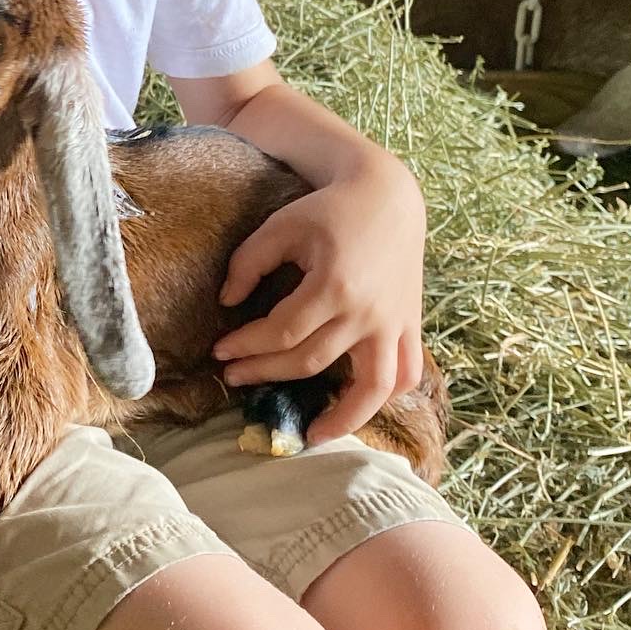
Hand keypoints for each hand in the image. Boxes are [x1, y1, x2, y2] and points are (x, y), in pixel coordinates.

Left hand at [212, 153, 426, 443]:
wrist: (387, 195)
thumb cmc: (328, 209)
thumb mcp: (280, 226)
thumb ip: (248, 263)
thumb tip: (227, 303)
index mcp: (334, 286)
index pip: (282, 334)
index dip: (246, 346)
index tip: (220, 350)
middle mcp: (367, 313)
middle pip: (310, 361)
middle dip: (265, 373)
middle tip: (233, 377)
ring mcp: (394, 323)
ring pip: (373, 388)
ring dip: (343, 417)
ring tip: (312, 434)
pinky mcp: (410, 324)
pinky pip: (407, 373)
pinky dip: (388, 397)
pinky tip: (359, 407)